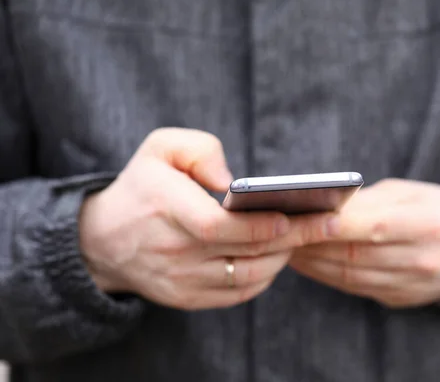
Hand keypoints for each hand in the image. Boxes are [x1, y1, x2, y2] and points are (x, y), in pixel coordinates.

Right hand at [79, 128, 327, 309]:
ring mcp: (180, 280)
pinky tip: (279, 254)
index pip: (215, 227)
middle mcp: (172, 250)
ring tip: (308, 234)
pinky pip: (238, 293)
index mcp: (164, 207)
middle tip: (330, 222)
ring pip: (247, 277)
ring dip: (283, 257)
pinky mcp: (186, 298)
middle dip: (294, 237)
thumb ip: (200, 149)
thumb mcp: (160, 147)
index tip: (290, 216)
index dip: (256, 226)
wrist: (103, 240)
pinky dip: (265, 275)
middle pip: (244, 252)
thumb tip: (231, 180)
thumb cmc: (142, 186)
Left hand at [289, 179, 439, 307]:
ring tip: (289, 247)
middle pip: (357, 254)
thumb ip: (369, 201)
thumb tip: (324, 207)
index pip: (376, 227)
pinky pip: (355, 287)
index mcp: (432, 224)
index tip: (302, 216)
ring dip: (314, 263)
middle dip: (314, 244)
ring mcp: (413, 285)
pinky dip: (327, 275)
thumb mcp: (409, 193)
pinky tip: (309, 262)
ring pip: (351, 275)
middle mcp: (425, 260)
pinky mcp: (401, 298)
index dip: (336, 225)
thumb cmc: (433, 208)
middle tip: (284, 232)